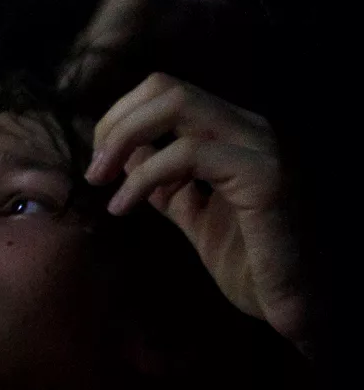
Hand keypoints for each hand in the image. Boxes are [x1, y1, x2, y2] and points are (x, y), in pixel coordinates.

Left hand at [87, 74, 310, 351]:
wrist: (295, 302)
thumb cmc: (251, 263)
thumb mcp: (195, 215)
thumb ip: (166, 186)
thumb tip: (127, 158)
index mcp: (234, 135)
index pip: (167, 91)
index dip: (121, 118)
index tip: (100, 162)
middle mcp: (251, 129)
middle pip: (167, 87)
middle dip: (116, 124)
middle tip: (95, 171)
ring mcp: (262, 147)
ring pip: (178, 104)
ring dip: (124, 140)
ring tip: (101, 184)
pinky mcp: (265, 175)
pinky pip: (190, 153)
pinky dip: (145, 176)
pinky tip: (124, 207)